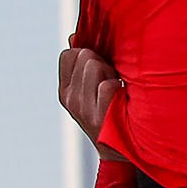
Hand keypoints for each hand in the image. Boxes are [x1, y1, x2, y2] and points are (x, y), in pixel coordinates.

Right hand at [58, 46, 127, 160]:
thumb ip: (80, 64)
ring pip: (95, 65)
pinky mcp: (100, 116)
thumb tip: (74, 37)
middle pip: (84, 56)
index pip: (68, 55)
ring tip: (117, 88)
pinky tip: (122, 98)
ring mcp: (84, 108)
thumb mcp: (89, 89)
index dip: (86, 53)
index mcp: (65, 91)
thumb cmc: (109, 113)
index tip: (99, 67)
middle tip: (111, 79)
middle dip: (102, 61)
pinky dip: (119, 87)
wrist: (120, 150)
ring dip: (111, 72)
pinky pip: (108, 85)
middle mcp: (71, 100)